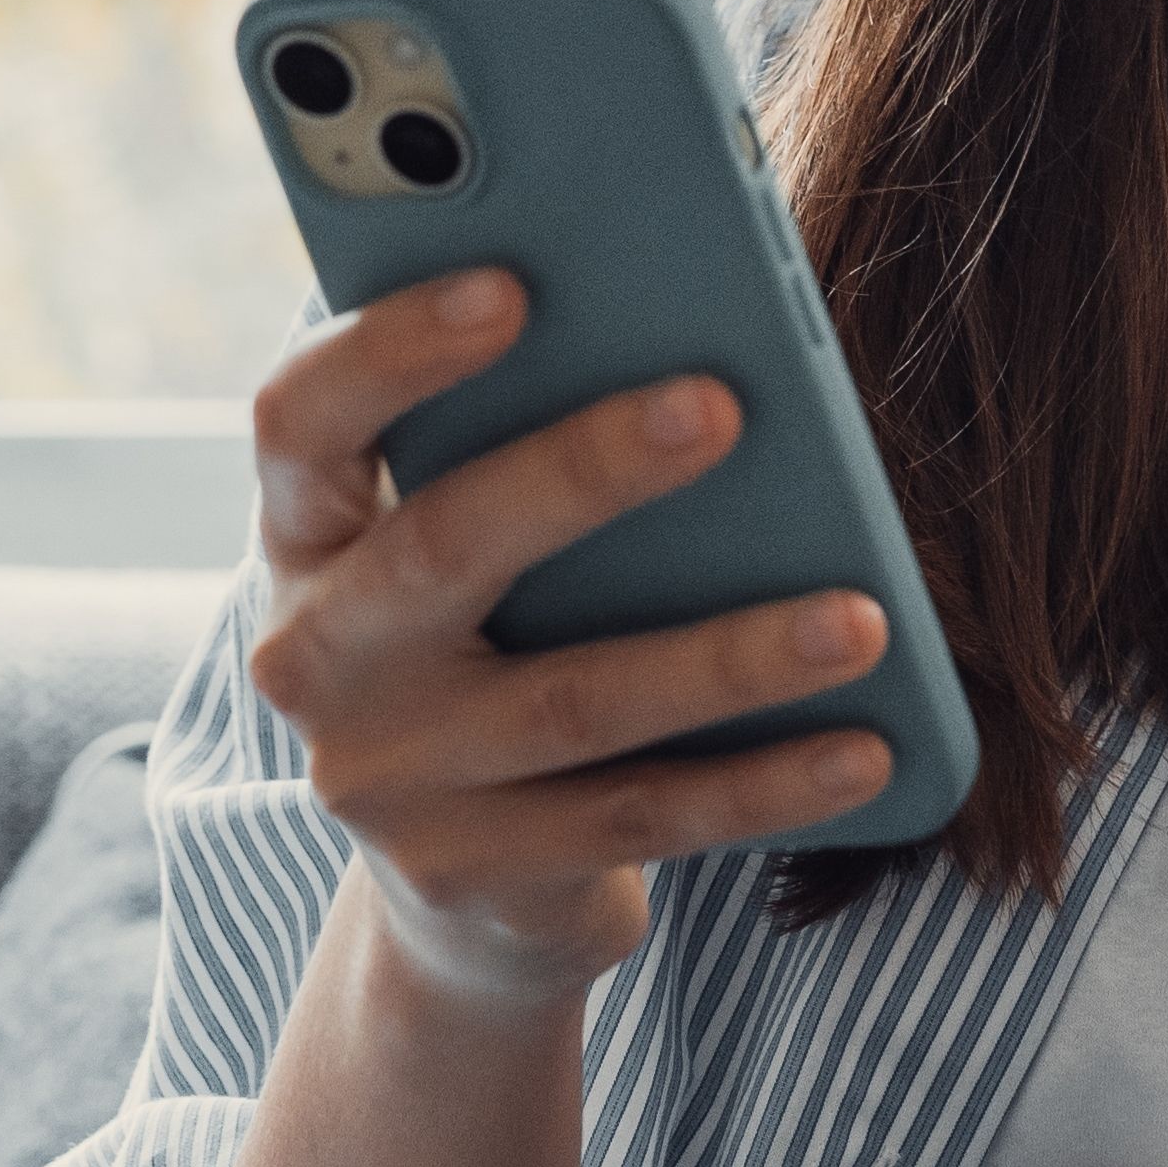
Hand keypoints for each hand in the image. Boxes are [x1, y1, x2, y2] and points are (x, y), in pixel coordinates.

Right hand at [237, 268, 897, 1021]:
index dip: (391, 350)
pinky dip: (764, 782)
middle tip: (721, 406)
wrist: (466, 882)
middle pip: (443, 547)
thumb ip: (523, 435)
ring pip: (574, 702)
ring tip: (861, 618)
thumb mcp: (475, 534)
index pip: (301, 420)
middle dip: (585, 471)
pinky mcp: (475, 874)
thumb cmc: (501, 633)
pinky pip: (642, 818)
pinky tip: (866, 747)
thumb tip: (701, 332)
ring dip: (728, 657)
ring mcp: (388, 780)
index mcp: (310, 532)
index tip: (511, 284)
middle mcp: (318, 656)